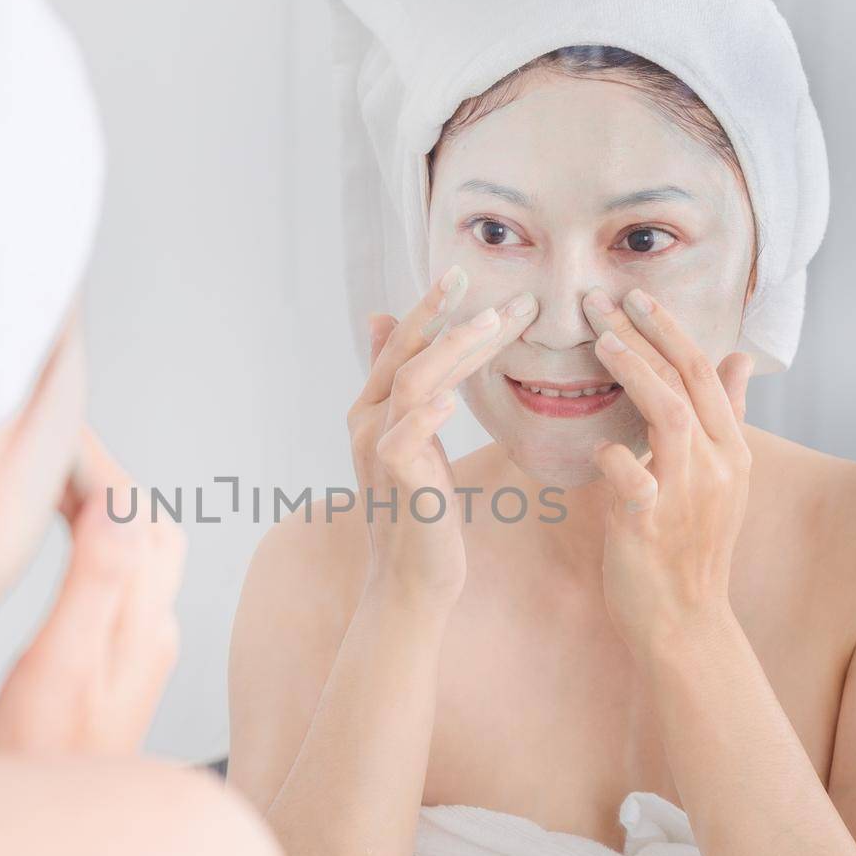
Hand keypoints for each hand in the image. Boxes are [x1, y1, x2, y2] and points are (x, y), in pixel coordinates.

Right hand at [0, 426, 186, 754]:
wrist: (61, 844)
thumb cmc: (47, 762)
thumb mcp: (59, 669)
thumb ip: (94, 585)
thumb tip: (120, 508)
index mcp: (141, 622)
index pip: (132, 512)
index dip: (96, 463)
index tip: (55, 430)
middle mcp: (154, 630)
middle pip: (148, 524)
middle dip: (106, 477)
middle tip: (53, 449)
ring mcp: (144, 649)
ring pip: (143, 552)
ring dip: (108, 509)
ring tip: (56, 486)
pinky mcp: (126, 666)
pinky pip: (126, 579)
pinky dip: (100, 543)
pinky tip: (69, 549)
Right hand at [349, 267, 535, 614]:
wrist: (413, 580)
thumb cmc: (422, 513)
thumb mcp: (417, 444)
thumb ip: (409, 391)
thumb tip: (391, 330)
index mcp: (373, 411)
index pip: (402, 346)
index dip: (429, 309)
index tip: (463, 275)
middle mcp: (366, 422)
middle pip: (403, 353)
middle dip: (441, 314)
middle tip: (477, 282)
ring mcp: (377, 448)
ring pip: (410, 382)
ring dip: (450, 350)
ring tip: (489, 324)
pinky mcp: (395, 477)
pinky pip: (406, 435)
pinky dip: (427, 412)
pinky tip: (451, 396)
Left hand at [581, 286, 754, 652]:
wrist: (683, 622)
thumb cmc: (688, 547)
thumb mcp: (718, 478)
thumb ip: (726, 417)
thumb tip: (741, 359)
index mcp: (730, 450)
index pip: (704, 371)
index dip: (669, 329)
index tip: (635, 295)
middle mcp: (717, 465)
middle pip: (689, 381)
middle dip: (647, 333)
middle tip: (603, 299)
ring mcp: (688, 494)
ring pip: (671, 416)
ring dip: (636, 374)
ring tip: (601, 342)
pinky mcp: (652, 525)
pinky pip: (634, 480)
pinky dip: (613, 457)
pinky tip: (595, 445)